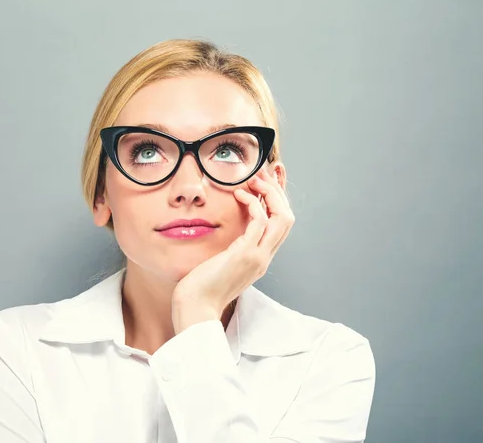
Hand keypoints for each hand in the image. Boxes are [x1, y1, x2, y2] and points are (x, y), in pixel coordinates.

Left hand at [171, 166, 294, 332]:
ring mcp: (258, 257)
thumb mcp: (220, 261)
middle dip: (278, 190)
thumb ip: (228, 246)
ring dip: (271, 193)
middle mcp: (264, 257)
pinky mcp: (246, 255)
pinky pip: (260, 221)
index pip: (280, 223)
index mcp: (260, 258)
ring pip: (283, 217)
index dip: (279, 198)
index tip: (271, 177)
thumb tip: (224, 228)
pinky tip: (239, 194)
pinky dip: (253, 203)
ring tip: (254, 179)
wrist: (195, 310)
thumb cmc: (200, 287)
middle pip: (288, 217)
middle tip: (263, 172)